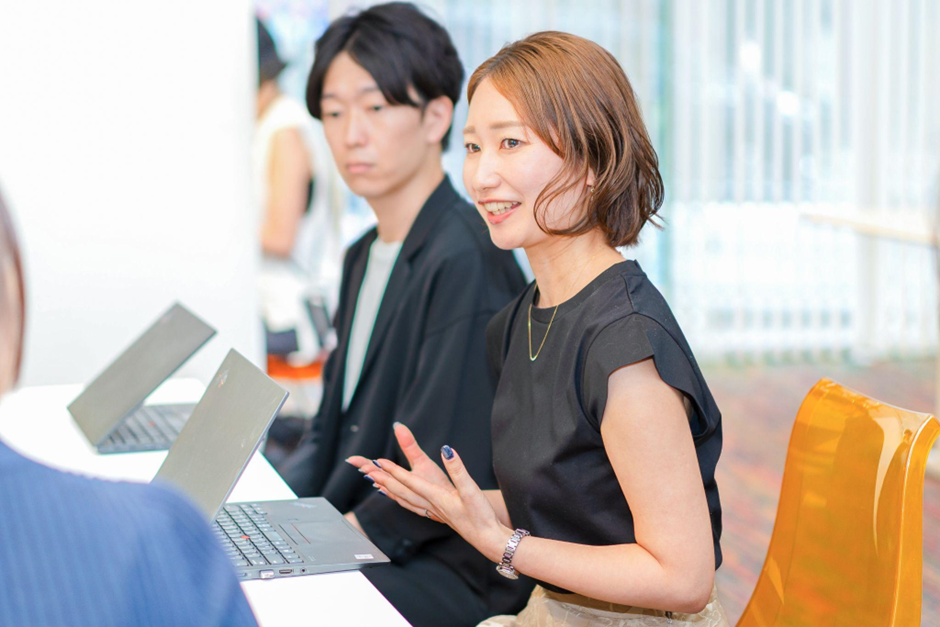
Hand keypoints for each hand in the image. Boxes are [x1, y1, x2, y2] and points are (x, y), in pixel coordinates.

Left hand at [346, 423, 510, 562]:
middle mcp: (430, 505)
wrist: (487, 538)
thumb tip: (447, 450)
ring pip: (404, 500)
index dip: (393, 470)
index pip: (409, 481)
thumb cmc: (480, 516)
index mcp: (436, 497)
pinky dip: (401, 499)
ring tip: (375, 482)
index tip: (379, 461)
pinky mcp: (438, 515)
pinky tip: (399, 498)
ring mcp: (433, 511)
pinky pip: (412, 505)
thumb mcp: (471, 489)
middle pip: (401, 491)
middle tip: (367, 469)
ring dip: (389, 489)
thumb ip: (458, 469)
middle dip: (384, 479)